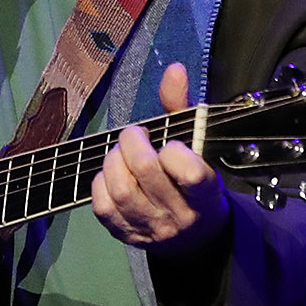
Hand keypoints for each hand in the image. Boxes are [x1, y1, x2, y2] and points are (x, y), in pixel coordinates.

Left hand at [90, 63, 230, 259]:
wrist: (193, 236)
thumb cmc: (192, 182)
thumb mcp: (197, 145)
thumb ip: (182, 107)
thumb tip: (174, 70)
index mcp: (205, 193)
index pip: (190, 173)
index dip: (174, 152)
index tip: (171, 145)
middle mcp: (180, 215)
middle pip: (146, 171)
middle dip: (133, 142)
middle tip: (134, 135)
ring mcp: (152, 229)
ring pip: (122, 189)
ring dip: (114, 160)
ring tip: (120, 152)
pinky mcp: (127, 235)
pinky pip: (103, 207)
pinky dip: (101, 183)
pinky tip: (111, 174)